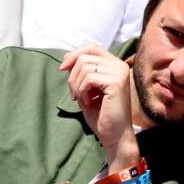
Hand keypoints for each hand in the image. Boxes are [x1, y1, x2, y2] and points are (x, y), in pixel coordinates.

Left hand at [59, 43, 139, 171]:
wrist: (114, 135)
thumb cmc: (101, 115)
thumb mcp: (88, 89)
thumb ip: (81, 72)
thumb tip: (66, 57)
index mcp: (115, 66)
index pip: (91, 47)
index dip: (74, 55)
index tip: (63, 69)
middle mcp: (120, 66)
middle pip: (84, 56)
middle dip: (72, 76)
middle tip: (75, 95)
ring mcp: (120, 73)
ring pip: (84, 67)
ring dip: (76, 85)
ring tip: (82, 100)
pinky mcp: (116, 83)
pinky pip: (89, 78)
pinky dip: (82, 91)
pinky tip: (87, 102)